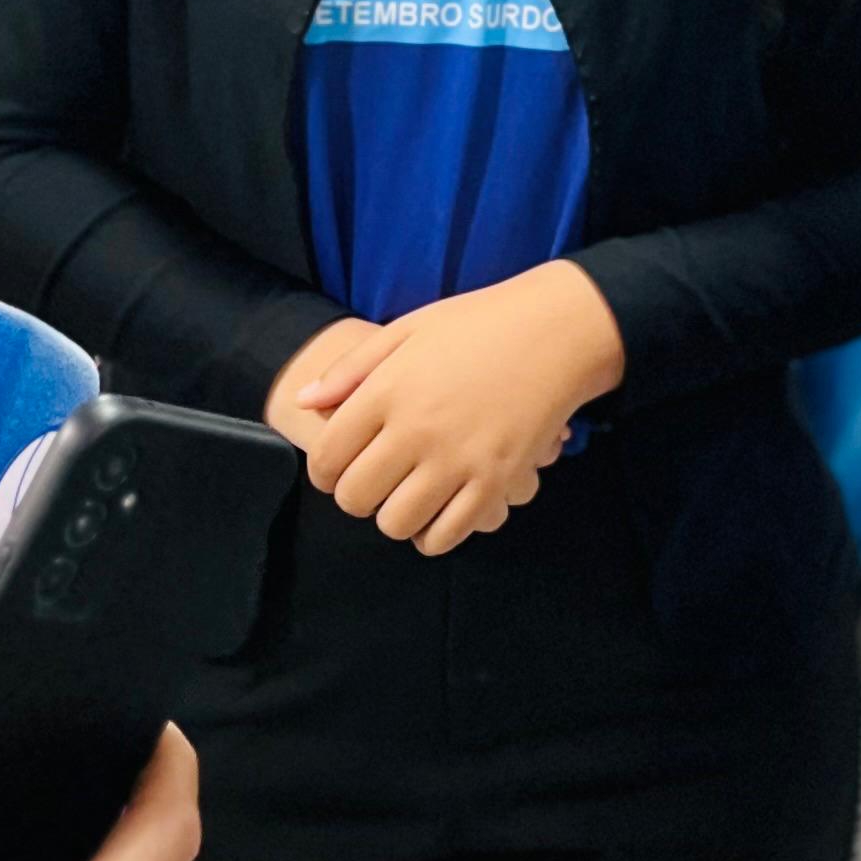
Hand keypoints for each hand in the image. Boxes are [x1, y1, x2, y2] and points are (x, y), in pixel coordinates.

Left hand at [272, 263, 624, 552]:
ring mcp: (457, 460)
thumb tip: (304, 402)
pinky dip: (434, 534)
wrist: (556, 331)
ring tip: (409, 494)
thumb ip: (350, 370)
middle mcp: (416, 430)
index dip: (325, 471)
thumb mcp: (408, 330)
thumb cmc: (479, 324)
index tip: (340, 466)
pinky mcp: (493, 482)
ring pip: (396, 523)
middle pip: (356, 498)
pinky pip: (446, 535)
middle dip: (358, 494)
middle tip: (376, 479)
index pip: (327, 459)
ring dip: (395, 515)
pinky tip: (439, 511)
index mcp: (387, 390)